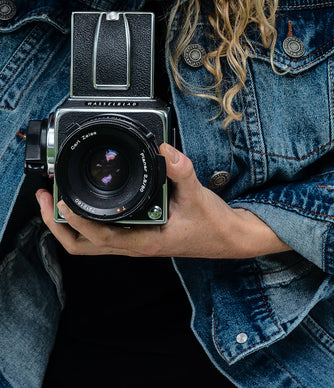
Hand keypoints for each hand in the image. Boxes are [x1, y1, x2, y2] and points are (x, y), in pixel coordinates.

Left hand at [36, 143, 290, 257]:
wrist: (228, 238)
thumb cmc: (212, 225)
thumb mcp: (198, 195)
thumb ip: (182, 171)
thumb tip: (165, 149)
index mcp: (145, 240)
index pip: (100, 237)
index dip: (77, 220)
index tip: (60, 199)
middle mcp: (134, 245)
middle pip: (83, 247)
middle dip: (58, 225)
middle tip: (44, 198)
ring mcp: (134, 242)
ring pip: (90, 244)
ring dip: (68, 225)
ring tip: (55, 200)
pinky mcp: (139, 235)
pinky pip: (103, 235)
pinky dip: (86, 222)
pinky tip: (85, 203)